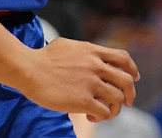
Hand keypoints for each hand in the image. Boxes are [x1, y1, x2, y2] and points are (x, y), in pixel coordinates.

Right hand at [15, 37, 139, 122]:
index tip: (134, 78)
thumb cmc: (42, 58)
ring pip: (118, 99)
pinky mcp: (82, 100)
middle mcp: (95, 66)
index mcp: (92, 51)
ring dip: (114, 109)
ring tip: (103, 112)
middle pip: (127, 81)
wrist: (28, 69)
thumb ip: (83, 50)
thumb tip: (90, 54)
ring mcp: (90, 83)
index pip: (123, 58)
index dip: (132, 69)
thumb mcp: (67, 45)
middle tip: (126, 102)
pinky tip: (89, 116)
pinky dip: (101, 117)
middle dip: (130, 94)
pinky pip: (104, 112)